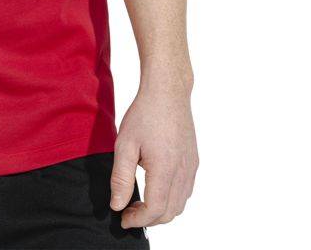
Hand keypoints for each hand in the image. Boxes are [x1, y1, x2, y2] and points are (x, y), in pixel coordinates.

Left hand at [109, 82, 198, 229]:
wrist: (167, 91)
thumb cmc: (144, 114)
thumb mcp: (124, 144)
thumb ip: (120, 178)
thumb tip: (117, 205)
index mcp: (166, 169)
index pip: (155, 209)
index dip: (138, 220)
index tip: (123, 219)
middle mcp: (183, 172)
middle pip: (170, 212)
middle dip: (148, 219)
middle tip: (127, 211)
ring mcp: (191, 167)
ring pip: (180, 204)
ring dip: (161, 211)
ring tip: (139, 201)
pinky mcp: (193, 161)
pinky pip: (185, 191)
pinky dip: (171, 199)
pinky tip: (154, 188)